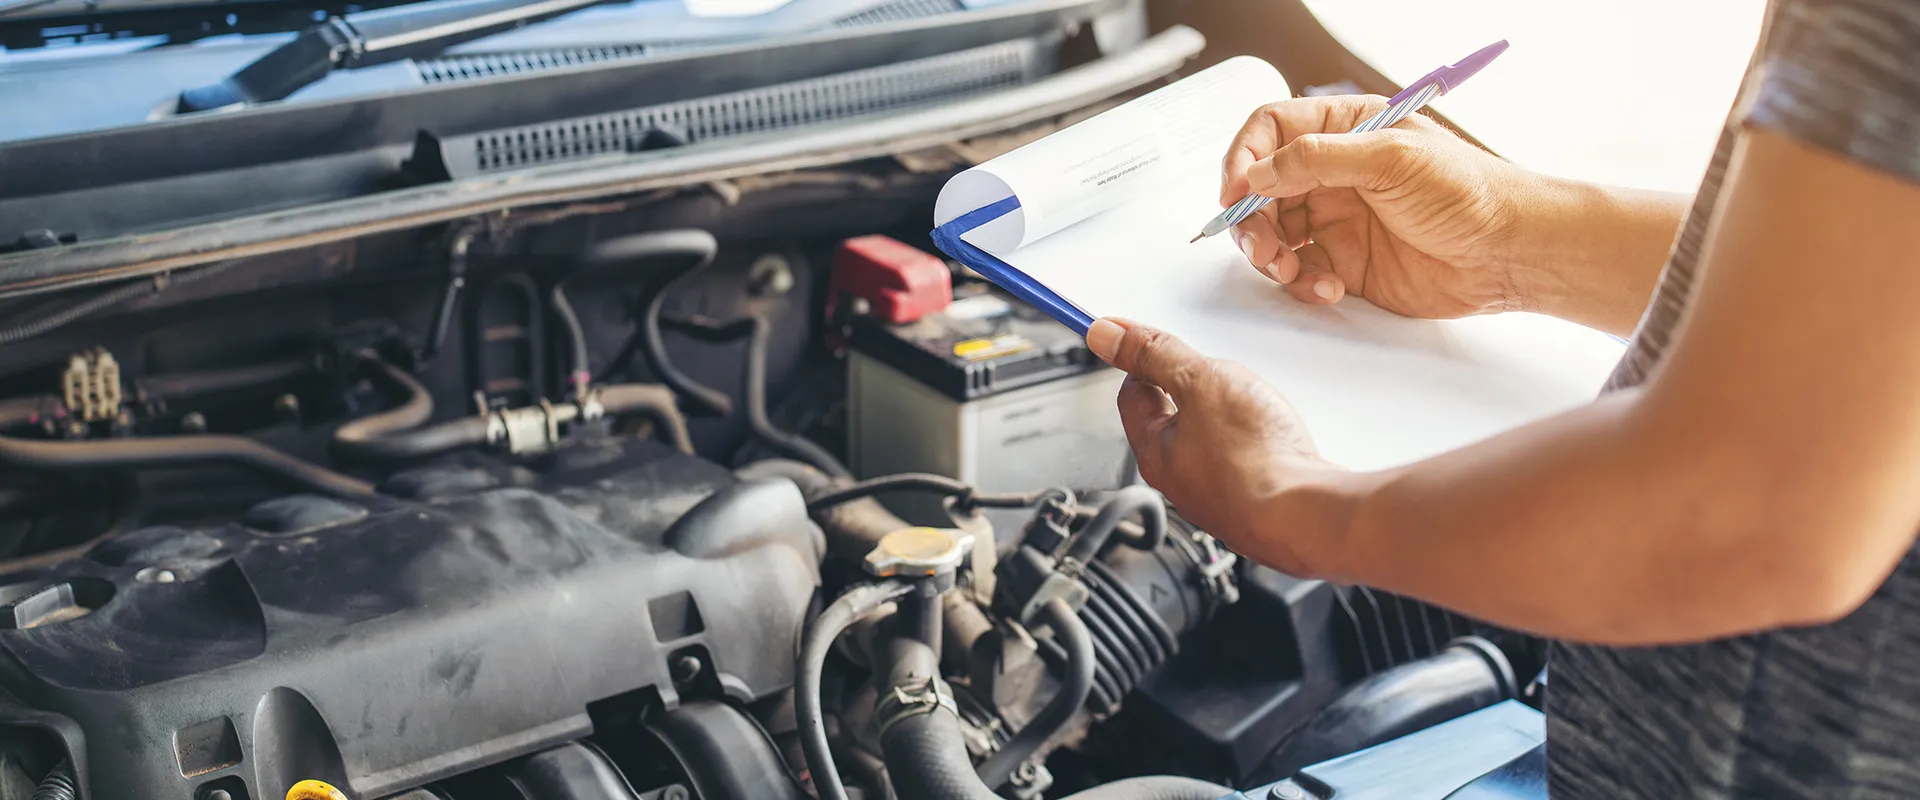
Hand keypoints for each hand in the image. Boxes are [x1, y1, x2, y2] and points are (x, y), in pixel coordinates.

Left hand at [1086, 316, 1343, 574]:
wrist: (1308, 518)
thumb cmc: (1254, 459)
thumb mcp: (1199, 382)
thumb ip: (1155, 355)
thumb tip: (1105, 335)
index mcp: (1155, 451)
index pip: (1133, 395)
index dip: (1143, 360)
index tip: (1154, 340)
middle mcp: (1183, 480)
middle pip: (1175, 418)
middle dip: (1192, 386)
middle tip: (1214, 366)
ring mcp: (1222, 495)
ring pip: (1215, 440)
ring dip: (1230, 413)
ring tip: (1252, 398)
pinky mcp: (1258, 502)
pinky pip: (1249, 459)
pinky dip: (1257, 439)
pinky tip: (1277, 432)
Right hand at [1223, 95, 1540, 317]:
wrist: (1509, 254)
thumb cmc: (1470, 193)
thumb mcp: (1391, 159)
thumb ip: (1317, 159)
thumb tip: (1257, 172)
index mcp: (1346, 130)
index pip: (1271, 131)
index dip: (1244, 159)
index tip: (1235, 194)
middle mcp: (1335, 173)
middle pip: (1261, 189)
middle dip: (1252, 221)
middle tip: (1262, 248)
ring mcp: (1337, 220)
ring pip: (1273, 235)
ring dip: (1271, 257)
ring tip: (1290, 272)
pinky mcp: (1345, 264)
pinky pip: (1300, 275)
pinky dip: (1302, 286)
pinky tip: (1330, 289)